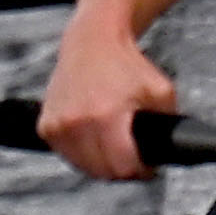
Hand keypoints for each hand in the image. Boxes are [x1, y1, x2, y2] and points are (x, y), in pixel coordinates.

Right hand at [35, 26, 176, 184]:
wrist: (92, 41)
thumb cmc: (125, 64)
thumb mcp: (162, 91)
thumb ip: (167, 124)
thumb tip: (169, 150)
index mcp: (106, 115)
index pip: (123, 167)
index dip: (140, 171)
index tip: (146, 167)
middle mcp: (77, 122)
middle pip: (104, 172)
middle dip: (122, 168)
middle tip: (131, 154)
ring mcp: (58, 126)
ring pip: (84, 168)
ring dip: (101, 163)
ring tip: (113, 143)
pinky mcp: (46, 127)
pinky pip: (68, 155)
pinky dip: (82, 152)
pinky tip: (93, 135)